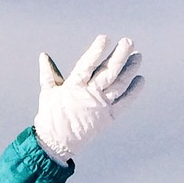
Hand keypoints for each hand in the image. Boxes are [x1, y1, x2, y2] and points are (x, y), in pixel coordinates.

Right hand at [33, 36, 144, 163]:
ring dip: (130, 70)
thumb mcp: (48, 93)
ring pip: (119, 85)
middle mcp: (89, 95)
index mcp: (73, 87)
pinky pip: (124, 103)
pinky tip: (140, 80)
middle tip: (129, 42)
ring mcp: (100, 107)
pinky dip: (133, 92)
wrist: (55, 144)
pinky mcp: (108, 118)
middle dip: (120, 56)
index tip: (105, 38)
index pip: (87, 64)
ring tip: (138, 57)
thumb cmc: (50, 116)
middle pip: (109, 72)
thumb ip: (48, 73)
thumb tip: (43, 55)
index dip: (96, 51)